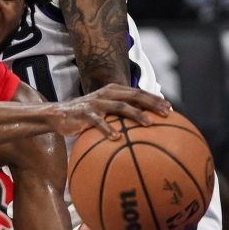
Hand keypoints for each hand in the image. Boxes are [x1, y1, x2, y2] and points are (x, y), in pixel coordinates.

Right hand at [51, 84, 170, 138]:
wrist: (58, 115)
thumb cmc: (86, 115)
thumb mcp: (104, 111)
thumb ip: (121, 114)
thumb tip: (145, 126)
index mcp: (113, 91)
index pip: (138, 92)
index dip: (155, 99)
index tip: (170, 108)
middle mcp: (106, 93)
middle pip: (134, 96)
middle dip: (152, 103)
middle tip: (167, 114)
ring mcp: (95, 102)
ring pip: (120, 106)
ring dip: (136, 115)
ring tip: (149, 124)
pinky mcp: (84, 113)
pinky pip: (98, 121)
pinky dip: (108, 129)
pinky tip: (116, 138)